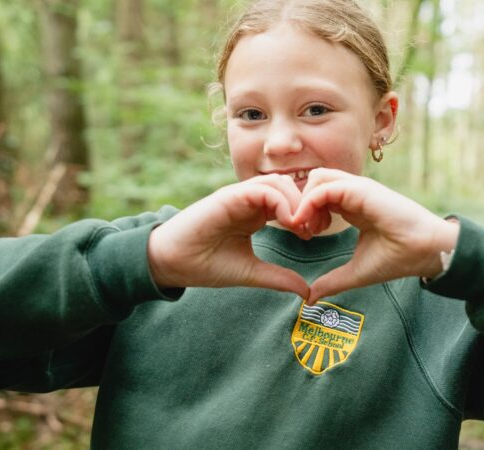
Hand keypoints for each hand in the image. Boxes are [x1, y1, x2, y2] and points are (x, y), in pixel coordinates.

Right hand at [148, 174, 310, 297]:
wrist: (170, 263)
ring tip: (300, 227)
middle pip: (290, 187)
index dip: (306, 214)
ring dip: (296, 201)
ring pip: (279, 182)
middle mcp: (249, 201)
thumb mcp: (251, 273)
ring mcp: (239, 196)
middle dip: (307, 205)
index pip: (290, 201)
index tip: (313, 235)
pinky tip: (287, 221)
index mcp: (255, 214)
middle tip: (312, 229)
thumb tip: (307, 291)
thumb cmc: (205, 265)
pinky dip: (280, 201)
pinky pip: (262, 188)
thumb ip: (278, 277)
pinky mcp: (229, 196)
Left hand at [292, 168, 458, 303]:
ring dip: (304, 201)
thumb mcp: (356, 272)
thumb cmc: (397, 258)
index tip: (308, 237)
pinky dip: (309, 203)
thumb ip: (332, 281)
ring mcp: (357, 188)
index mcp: (353, 206)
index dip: (306, 213)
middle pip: (314, 182)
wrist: (424, 251)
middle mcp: (353, 193)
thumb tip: (310, 298)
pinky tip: (312, 226)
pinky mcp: (360, 189)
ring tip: (310, 228)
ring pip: (317, 178)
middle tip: (306, 232)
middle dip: (301, 204)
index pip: (319, 196)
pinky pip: (324, 187)